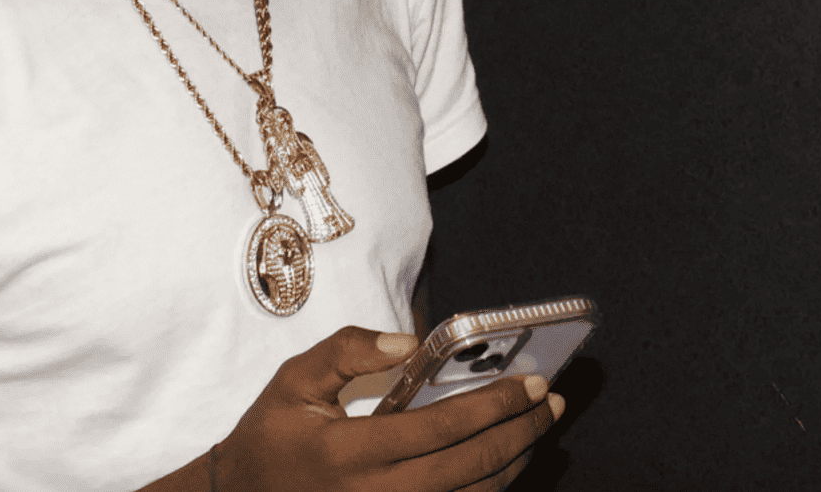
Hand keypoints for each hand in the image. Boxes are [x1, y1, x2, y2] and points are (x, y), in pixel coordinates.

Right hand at [211, 327, 563, 491]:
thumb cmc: (271, 435)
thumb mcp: (294, 380)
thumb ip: (347, 351)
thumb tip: (410, 343)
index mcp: (350, 452)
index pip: (441, 429)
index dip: (493, 406)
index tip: (530, 382)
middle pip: (471, 469)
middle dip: (519, 433)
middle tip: (550, 402)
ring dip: (514, 464)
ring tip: (537, 428)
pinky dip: (489, 491)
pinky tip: (505, 464)